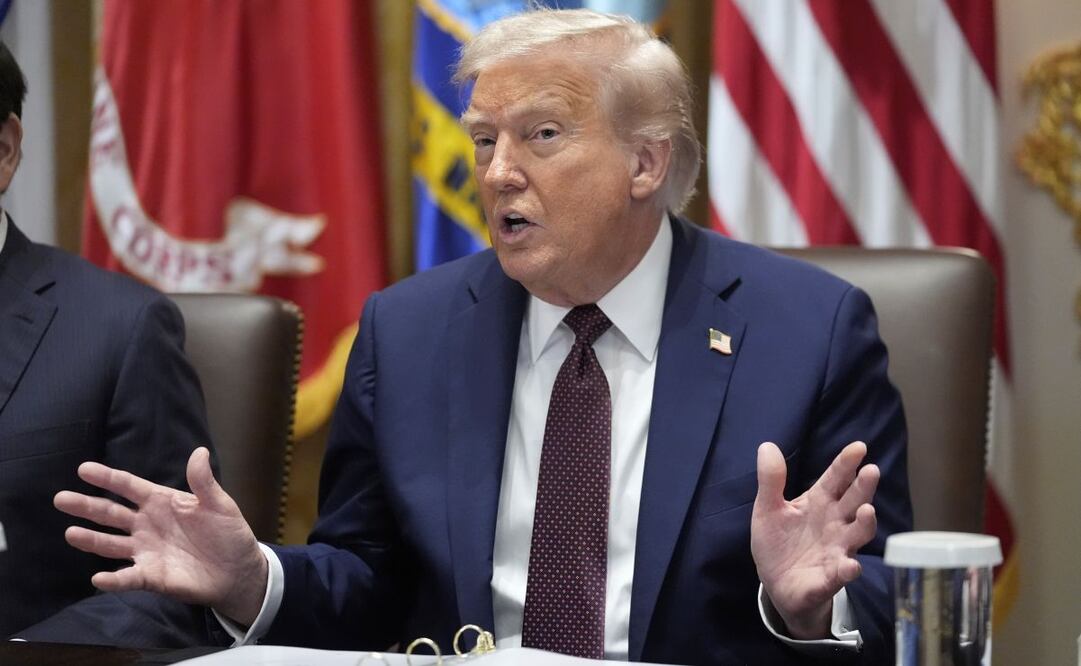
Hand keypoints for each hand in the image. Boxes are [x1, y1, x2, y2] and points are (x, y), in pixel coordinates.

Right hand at [54, 447, 267, 625]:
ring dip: (91, 540)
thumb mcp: (220, 504)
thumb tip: (199, 451)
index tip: (83, 469)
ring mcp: (146, 551)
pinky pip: (128, 578)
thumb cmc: (228, 534)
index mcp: (161, 502)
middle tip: (61, 498)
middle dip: (87, 506)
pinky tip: (98, 578)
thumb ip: (204, 482)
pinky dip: (113, 580)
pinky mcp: (151, 576)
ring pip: (111, 544)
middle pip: (111, 513)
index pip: (129, 487)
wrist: (239, 571)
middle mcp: (147, 525)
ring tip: (71, 532)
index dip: (107, 478)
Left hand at [750, 441, 878, 638]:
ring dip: (865, 524)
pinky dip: (848, 570)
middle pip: (854, 501)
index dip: (846, 463)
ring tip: (868, 511)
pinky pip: (842, 573)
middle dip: (864, 487)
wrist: (776, 583)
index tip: (859, 447)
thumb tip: (767, 445)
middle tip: (872, 470)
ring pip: (857, 535)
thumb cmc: (778, 541)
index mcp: (819, 502)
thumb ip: (771, 480)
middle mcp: (835, 523)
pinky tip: (850, 566)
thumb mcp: (768, 509)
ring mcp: (836, 549)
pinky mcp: (830, 577)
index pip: (836, 478)